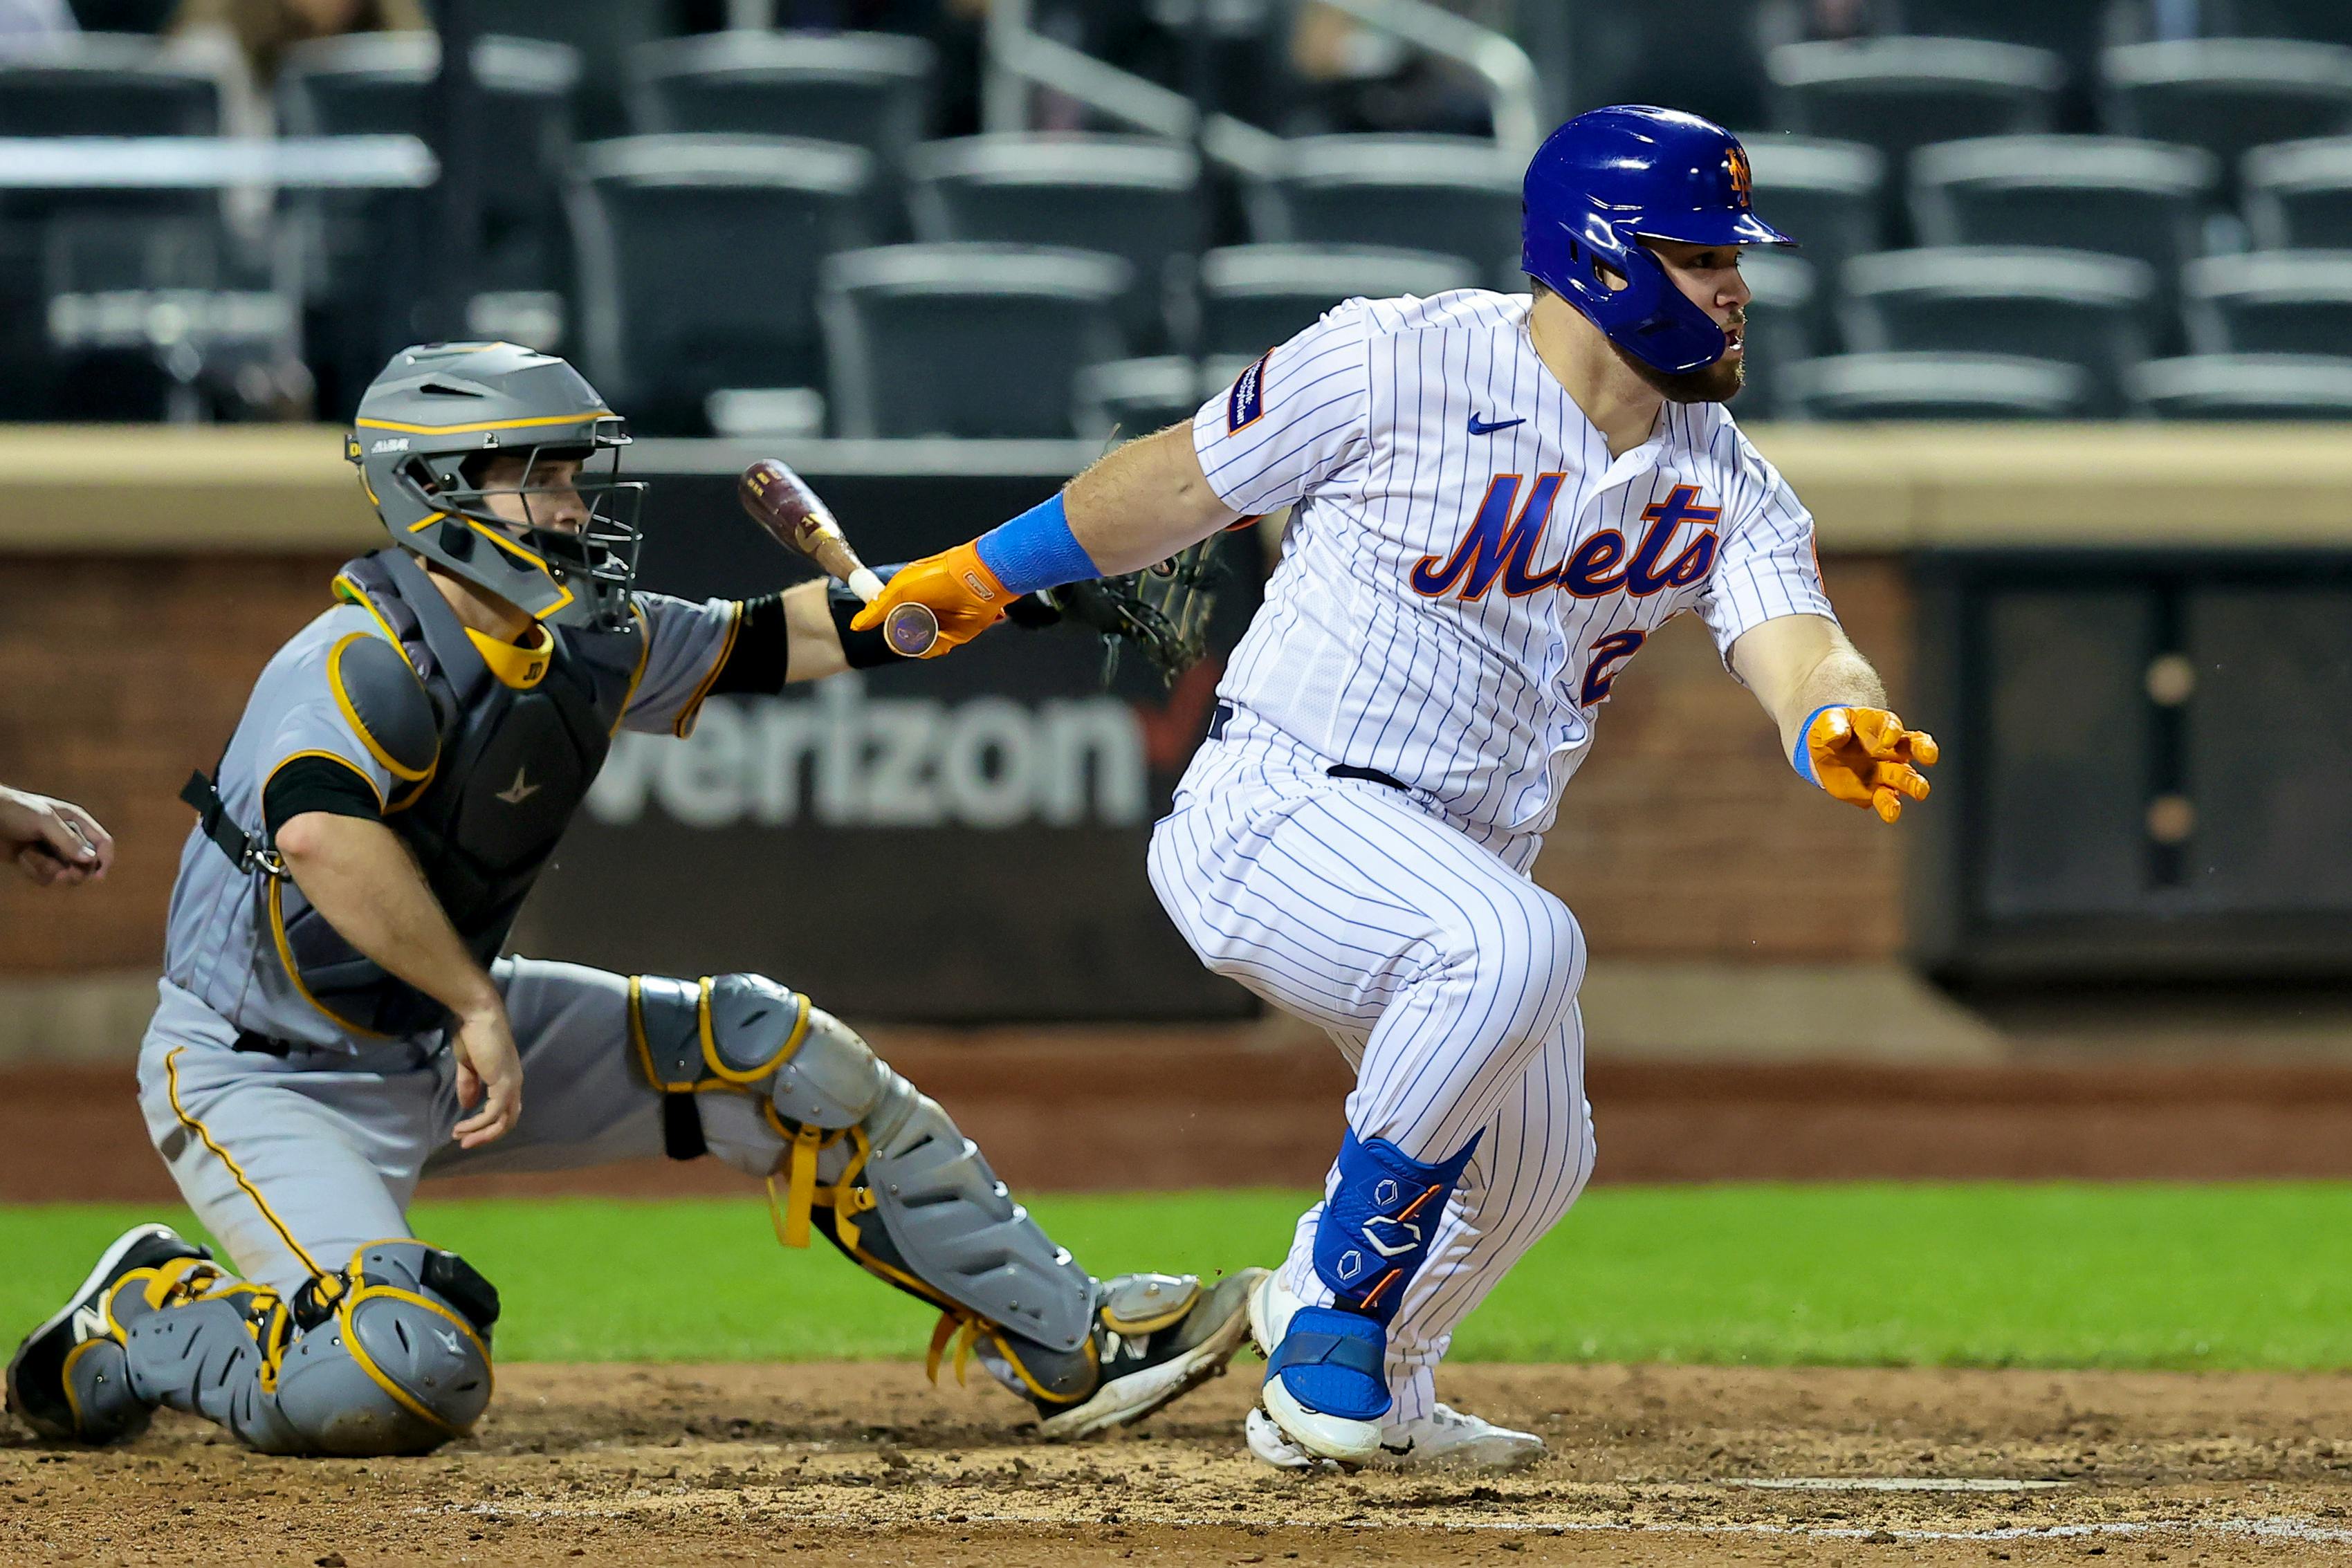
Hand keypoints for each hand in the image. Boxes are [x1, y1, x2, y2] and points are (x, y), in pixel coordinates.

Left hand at [0, 786, 113, 887]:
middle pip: (87, 863)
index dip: (104, 860)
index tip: (97, 877)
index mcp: (76, 822)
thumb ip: (68, 840)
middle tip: (64, 876)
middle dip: (76, 872)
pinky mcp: (34, 861)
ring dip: (52, 872)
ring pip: (65, 873)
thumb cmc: (14, 810)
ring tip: (35, 862)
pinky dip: (35, 874)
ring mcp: (51, 850)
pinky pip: (45, 877)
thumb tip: (90, 860)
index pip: (102, 843)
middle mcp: (67, 837)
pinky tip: (22, 861)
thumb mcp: (44, 821)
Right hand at [450, 1000, 522, 1147]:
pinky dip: (478, 1124)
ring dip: (481, 1134)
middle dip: (487, 1135)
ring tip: (461, 1138)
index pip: (506, 1110)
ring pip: (503, 1121)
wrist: (477, 1016)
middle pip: (508, 1121)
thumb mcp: (468, 1065)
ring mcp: (512, 1084)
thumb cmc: (473, 1035)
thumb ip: (469, 1085)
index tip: (464, 1131)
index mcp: (508, 1079)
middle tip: (465, 1143)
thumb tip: (469, 1106)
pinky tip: (462, 1127)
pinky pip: (494, 1112)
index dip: (487, 1124)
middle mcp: (515, 1084)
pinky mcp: (504, 1083)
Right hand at [849, 540, 1006, 655]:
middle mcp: (924, 609)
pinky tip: (940, 636)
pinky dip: (936, 646)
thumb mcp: (900, 589)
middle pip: (903, 634)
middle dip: (902, 637)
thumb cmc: (939, 577)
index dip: (886, 624)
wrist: (976, 582)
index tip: (884, 627)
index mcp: (909, 594)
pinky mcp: (954, 635)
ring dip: (920, 642)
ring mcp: (939, 623)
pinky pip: (937, 648)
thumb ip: (877, 608)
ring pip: (919, 644)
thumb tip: (857, 625)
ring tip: (928, 630)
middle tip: (906, 631)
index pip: (889, 616)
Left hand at [1804, 707, 1937, 823]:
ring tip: (1919, 792)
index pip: (1890, 724)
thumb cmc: (1833, 730)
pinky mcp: (1877, 791)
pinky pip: (1887, 799)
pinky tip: (1891, 814)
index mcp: (1878, 724)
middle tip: (1928, 757)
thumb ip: (1832, 726)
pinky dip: (1890, 807)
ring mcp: (1886, 770)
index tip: (1888, 740)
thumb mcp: (1827, 722)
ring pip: (1905, 777)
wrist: (1825, 753)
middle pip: (1912, 746)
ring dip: (1913, 784)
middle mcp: (1890, 747)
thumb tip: (1836, 736)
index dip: (1891, 731)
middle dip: (1924, 750)